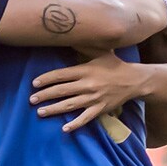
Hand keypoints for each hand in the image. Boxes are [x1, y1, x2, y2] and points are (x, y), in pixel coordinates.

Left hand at [30, 52, 148, 131]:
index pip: (61, 75)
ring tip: (40, 112)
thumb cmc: (114, 65)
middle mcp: (88, 84)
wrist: (134, 80)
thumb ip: (84, 48)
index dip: (46, 79)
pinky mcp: (101, 109)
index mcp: (86, 70)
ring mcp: (94, 98)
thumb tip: (70, 36)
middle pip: (62, 90)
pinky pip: (86, 118)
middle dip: (45, 95)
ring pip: (70, 105)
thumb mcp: (100, 52)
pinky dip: (75, 124)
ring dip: (54, 109)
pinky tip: (64, 129)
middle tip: (31, 100)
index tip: (34, 84)